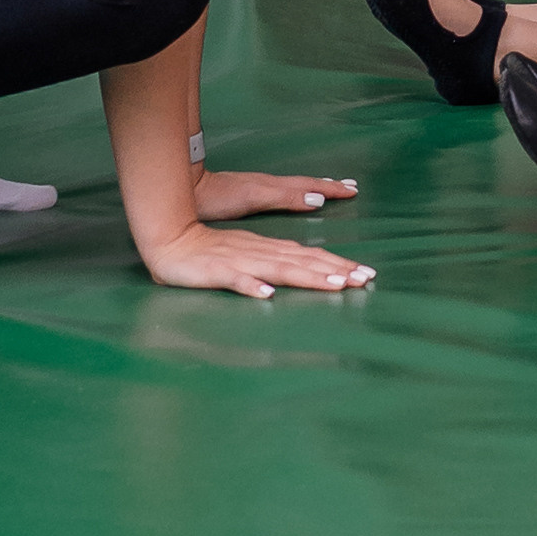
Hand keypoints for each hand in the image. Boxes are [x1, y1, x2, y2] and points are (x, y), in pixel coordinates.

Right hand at [143, 222, 372, 298]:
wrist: (170, 240)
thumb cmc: (210, 251)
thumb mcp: (250, 254)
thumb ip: (277, 261)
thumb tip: (308, 268)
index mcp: (270, 250)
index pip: (311, 256)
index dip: (339, 265)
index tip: (366, 275)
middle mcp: (261, 253)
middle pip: (304, 262)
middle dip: (337, 270)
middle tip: (366, 279)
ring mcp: (240, 261)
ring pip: (279, 269)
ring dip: (308, 276)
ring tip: (334, 285)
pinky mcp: (216, 271)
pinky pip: (236, 280)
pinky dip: (251, 286)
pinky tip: (266, 295)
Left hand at [195, 169, 359, 220]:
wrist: (187, 188)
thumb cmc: (217, 197)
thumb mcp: (253, 198)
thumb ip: (284, 198)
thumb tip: (317, 200)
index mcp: (273, 187)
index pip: (310, 187)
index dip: (331, 189)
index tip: (353, 190)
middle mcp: (270, 185)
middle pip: (306, 185)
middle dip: (329, 186)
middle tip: (352, 187)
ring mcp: (259, 188)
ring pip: (295, 187)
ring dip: (316, 188)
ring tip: (331, 189)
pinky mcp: (248, 194)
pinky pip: (283, 191)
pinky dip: (298, 192)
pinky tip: (296, 198)